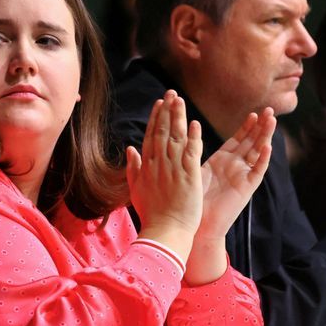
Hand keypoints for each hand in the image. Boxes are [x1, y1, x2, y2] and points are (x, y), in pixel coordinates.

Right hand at [126, 90, 202, 260]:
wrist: (164, 232)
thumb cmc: (151, 215)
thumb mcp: (136, 190)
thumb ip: (133, 168)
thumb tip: (130, 149)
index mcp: (146, 166)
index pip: (150, 136)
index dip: (155, 118)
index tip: (160, 104)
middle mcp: (158, 163)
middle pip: (162, 131)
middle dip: (167, 111)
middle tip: (171, 93)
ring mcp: (173, 168)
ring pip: (175, 136)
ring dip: (178, 117)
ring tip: (180, 100)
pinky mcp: (188, 175)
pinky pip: (191, 151)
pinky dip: (193, 137)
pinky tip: (195, 123)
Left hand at [198, 108, 274, 237]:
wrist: (195, 225)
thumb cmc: (191, 199)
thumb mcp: (193, 168)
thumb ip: (194, 150)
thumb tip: (188, 130)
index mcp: (223, 161)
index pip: (239, 140)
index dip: (246, 127)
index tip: (253, 113)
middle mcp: (235, 167)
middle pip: (252, 143)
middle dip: (261, 127)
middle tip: (270, 110)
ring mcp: (242, 177)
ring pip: (257, 153)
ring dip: (265, 137)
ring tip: (272, 121)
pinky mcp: (245, 189)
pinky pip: (256, 172)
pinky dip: (262, 159)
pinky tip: (267, 147)